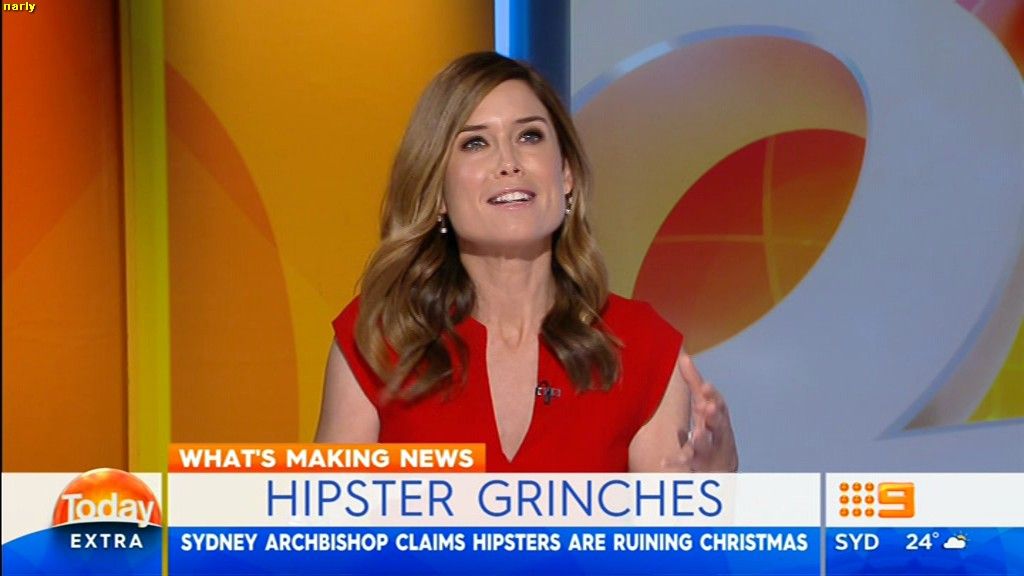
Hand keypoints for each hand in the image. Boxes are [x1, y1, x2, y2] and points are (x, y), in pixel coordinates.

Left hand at [663, 353, 738, 471]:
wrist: (721, 470)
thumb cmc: (711, 431)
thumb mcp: (704, 406)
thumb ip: (694, 383)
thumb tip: (683, 356)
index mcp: (718, 418)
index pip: (718, 404)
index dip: (713, 395)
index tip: (706, 386)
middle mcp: (718, 435)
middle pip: (719, 425)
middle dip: (714, 416)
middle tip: (706, 408)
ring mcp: (711, 453)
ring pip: (707, 447)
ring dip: (702, 440)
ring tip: (697, 435)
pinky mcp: (701, 469)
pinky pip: (688, 467)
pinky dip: (677, 463)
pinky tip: (663, 462)